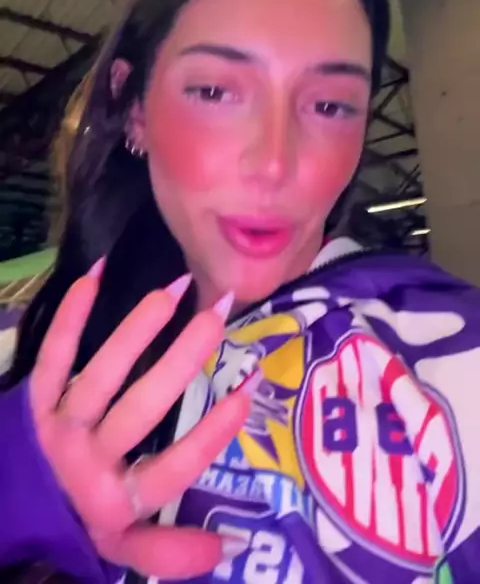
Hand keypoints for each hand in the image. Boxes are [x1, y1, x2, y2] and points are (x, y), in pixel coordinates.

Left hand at [30, 260, 258, 579]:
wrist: (8, 511)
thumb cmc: (76, 519)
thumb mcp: (121, 548)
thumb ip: (171, 551)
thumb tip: (231, 545)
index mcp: (116, 500)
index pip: (173, 468)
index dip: (213, 432)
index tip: (249, 388)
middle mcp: (88, 458)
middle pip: (143, 407)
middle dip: (184, 359)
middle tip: (218, 314)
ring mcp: (60, 423)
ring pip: (103, 373)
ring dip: (139, 328)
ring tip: (174, 288)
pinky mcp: (36, 397)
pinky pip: (54, 353)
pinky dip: (73, 314)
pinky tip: (97, 274)